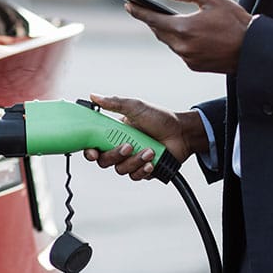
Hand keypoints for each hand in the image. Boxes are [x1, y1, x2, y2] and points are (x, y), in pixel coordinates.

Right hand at [83, 94, 208, 180]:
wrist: (182, 132)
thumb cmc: (159, 118)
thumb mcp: (136, 107)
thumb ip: (114, 103)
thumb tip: (94, 96)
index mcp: (114, 133)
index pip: (95, 146)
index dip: (90, 151)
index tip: (93, 152)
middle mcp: (120, 148)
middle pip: (105, 161)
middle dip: (115, 155)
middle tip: (128, 146)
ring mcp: (132, 160)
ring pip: (120, 170)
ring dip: (134, 161)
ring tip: (149, 151)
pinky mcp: (143, 170)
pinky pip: (136, 176)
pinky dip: (142, 170)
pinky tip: (152, 161)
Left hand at [126, 0, 252, 73]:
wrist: (253, 51)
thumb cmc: (235, 21)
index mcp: (184, 28)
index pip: (153, 19)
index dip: (138, 11)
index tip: (127, 4)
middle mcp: (182, 46)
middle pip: (159, 31)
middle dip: (152, 20)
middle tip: (144, 10)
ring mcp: (187, 58)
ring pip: (169, 42)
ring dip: (166, 31)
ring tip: (164, 19)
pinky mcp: (194, 66)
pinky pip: (180, 51)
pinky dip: (179, 41)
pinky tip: (186, 34)